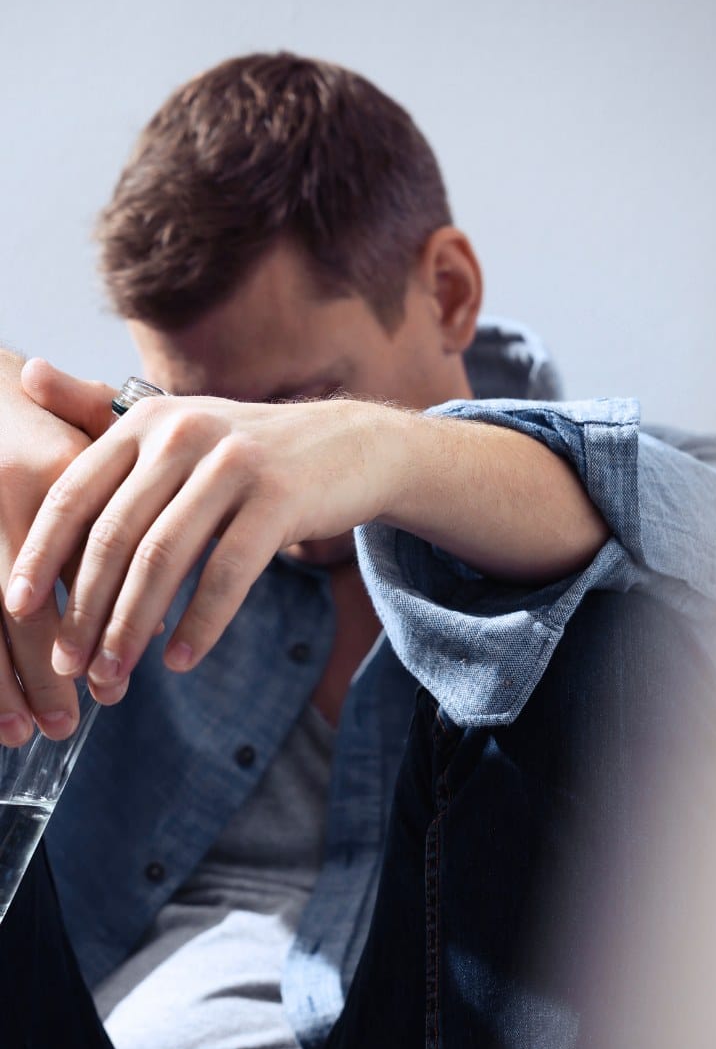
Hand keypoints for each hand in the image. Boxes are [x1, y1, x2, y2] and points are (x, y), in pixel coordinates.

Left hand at [6, 366, 404, 700]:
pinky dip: (200, 624)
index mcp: (144, 419)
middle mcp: (183, 433)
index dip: (40, 554)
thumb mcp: (172, 423)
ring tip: (115, 676)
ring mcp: (234, 464)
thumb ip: (95, 408)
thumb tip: (26, 371)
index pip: (73, 493)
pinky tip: (180, 662)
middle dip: (85, 610)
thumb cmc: (246, 451)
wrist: (349, 447)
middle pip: (114, 536)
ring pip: (164, 559)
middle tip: (68, 666)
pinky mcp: (280, 497)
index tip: (17, 610)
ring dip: (133, 628)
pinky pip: (228, 572)